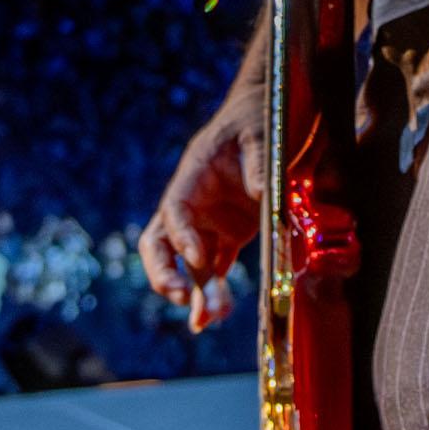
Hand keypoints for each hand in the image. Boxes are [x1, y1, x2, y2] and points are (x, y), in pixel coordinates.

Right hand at [141, 97, 262, 331]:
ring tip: (207, 318)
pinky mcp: (229, 235)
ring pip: (186, 265)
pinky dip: (212, 293)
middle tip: (182, 296)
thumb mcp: (262, 136)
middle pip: (160, 243)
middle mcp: (194, 204)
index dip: (181, 237)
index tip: (199, 258)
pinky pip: (213, 270)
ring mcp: (209, 222)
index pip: (175, 210)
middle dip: (165, 273)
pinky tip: (215, 316)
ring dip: (193, 293)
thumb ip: (260, 169)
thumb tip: (266, 199)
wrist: (268, 111)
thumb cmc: (259, 118)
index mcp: (194, 176)